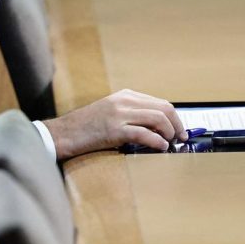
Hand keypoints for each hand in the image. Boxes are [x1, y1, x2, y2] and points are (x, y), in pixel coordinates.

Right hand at [41, 89, 185, 159]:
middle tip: (180, 138)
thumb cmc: (86, 126)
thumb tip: (156, 127)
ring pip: (158, 119)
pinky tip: (160, 148)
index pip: (160, 102)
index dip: (174, 118)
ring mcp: (119, 114)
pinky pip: (144, 134)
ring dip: (169, 133)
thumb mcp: (111, 112)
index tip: (179, 130)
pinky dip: (157, 142)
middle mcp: (124, 101)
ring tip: (170, 143)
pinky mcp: (114, 130)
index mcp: (125, 95)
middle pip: (164, 108)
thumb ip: (132, 114)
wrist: (63, 132)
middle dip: (177, 125)